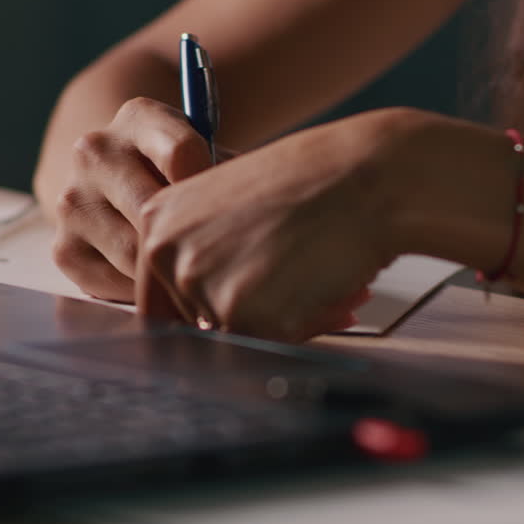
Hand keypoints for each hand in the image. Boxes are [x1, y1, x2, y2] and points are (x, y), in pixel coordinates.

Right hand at [51, 97, 232, 302]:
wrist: (117, 175)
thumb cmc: (183, 171)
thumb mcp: (208, 154)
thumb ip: (229, 175)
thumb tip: (261, 219)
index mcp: (140, 117)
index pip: (181, 153)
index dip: (212, 190)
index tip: (235, 217)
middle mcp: (95, 151)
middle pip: (154, 210)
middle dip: (192, 241)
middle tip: (224, 266)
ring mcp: (72, 199)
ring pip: (134, 252)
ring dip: (169, 271)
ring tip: (200, 278)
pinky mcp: (63, 247)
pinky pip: (112, 284)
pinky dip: (143, 292)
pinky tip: (163, 284)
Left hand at [132, 111, 409, 341]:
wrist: (365, 177)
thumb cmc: (315, 183)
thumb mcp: (236, 206)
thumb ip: (206, 254)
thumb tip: (203, 317)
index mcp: (158, 219)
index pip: (158, 298)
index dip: (201, 313)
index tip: (236, 315)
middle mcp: (167, 251)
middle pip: (194, 323)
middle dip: (250, 317)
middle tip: (300, 284)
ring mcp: (199, 282)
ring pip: (234, 336)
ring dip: (282, 322)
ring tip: (324, 279)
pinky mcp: (238, 313)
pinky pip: (267, 346)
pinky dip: (304, 328)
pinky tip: (332, 290)